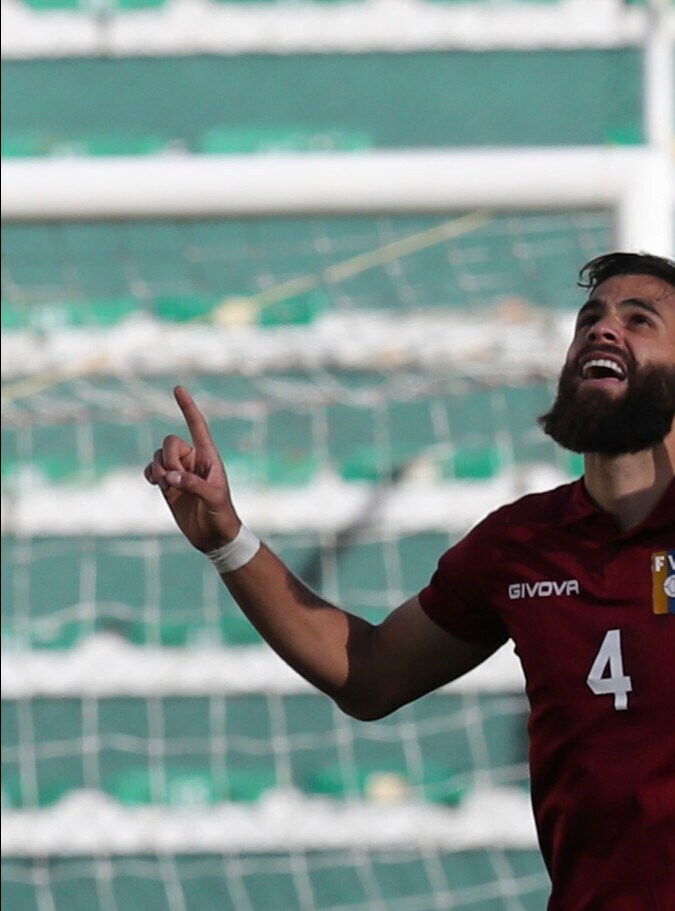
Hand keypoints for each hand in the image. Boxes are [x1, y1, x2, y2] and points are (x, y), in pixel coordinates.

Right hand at [143, 386, 239, 551]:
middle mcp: (192, 460)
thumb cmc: (222, 515)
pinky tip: (156, 484)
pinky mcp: (168, 485)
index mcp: (208, 456)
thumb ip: (194, 485)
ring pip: (158, 456)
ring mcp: (179, 472)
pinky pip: (151, 469)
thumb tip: (171, 477)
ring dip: (158, 469)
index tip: (178, 388)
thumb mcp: (214, 498)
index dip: (187, 407)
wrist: (214, 537)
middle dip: (168, 459)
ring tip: (168, 487)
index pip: (197, 426)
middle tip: (177, 479)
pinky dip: (150, 473)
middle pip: (169, 442)